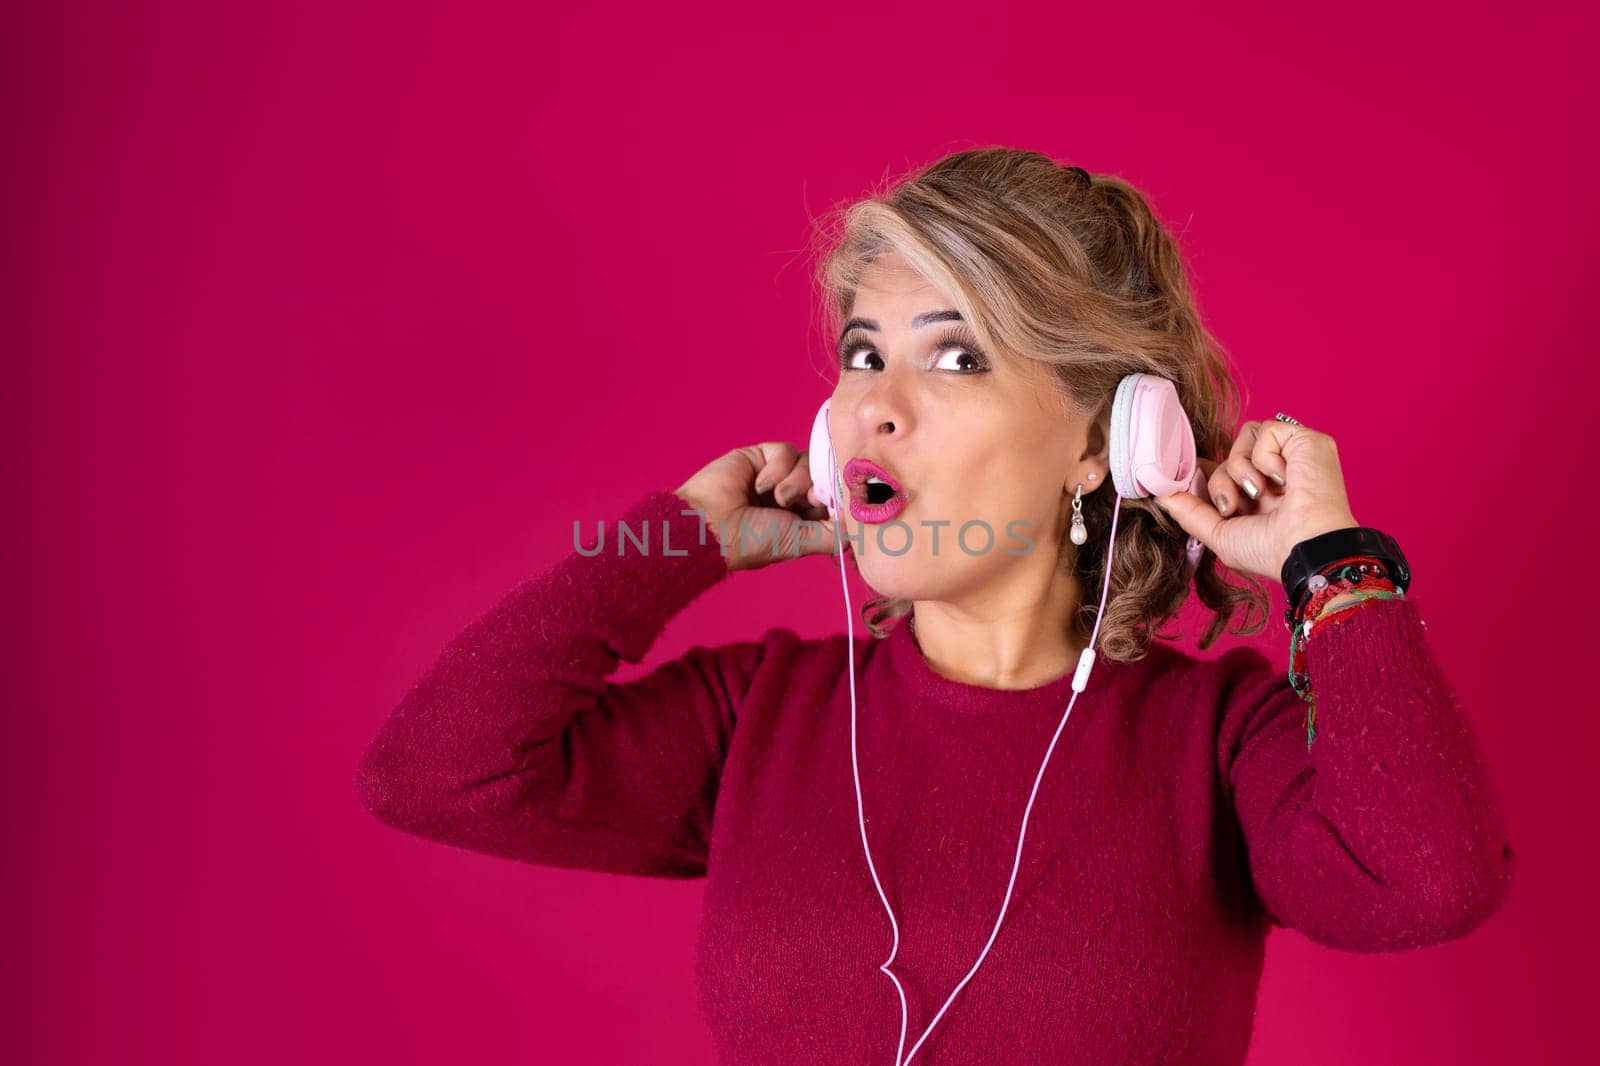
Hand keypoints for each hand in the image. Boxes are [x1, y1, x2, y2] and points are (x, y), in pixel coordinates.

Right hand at [674, 442, 844, 572]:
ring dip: (798, 479)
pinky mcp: (761, 456)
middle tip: (812, 499)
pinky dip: (778, 468)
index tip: (836, 505)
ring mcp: (776, 475)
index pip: (832, 500)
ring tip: (779, 498)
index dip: (838, 499)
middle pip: (824, 477)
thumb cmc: (750, 542)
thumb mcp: (798, 543)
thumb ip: (832, 536)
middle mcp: (791, 497)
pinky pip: (786, 451)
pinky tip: (761, 485)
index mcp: (800, 520)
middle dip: (821, 488)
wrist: (709, 525)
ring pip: (808, 462)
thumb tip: (858, 527)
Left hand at [1152, 419, 1360, 583]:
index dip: (1205, 473)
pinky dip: (1264, 457)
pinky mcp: (1305, 440)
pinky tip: (1283, 480)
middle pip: (1227, 456)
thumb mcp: (1219, 534)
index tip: (1188, 481)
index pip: (1225, 469)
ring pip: (1243, 437)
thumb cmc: (1270, 550)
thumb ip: (1190, 513)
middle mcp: (1275, 475)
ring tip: (1258, 493)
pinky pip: (1264, 431)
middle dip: (1220, 482)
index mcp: (1260, 498)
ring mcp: (1291, 457)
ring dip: (1240, 469)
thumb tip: (1160, 494)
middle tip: (1232, 506)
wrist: (1306, 546)